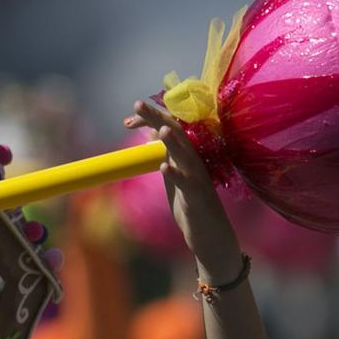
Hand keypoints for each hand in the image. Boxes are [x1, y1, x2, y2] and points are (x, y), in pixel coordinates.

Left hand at [123, 101, 240, 276]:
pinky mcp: (197, 198)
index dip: (151, 119)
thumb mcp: (174, 174)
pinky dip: (176, 174)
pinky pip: (187, 184)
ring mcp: (197, 179)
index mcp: (186, 154)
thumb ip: (165, 152)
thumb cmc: (190, 203)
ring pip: (186, 156)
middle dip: (157, 118)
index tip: (129, 118)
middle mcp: (194, 162)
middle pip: (177, 134)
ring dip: (173, 143)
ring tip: (161, 129)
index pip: (169, 127)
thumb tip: (154, 129)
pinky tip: (164, 167)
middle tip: (138, 104)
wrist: (209, 234)